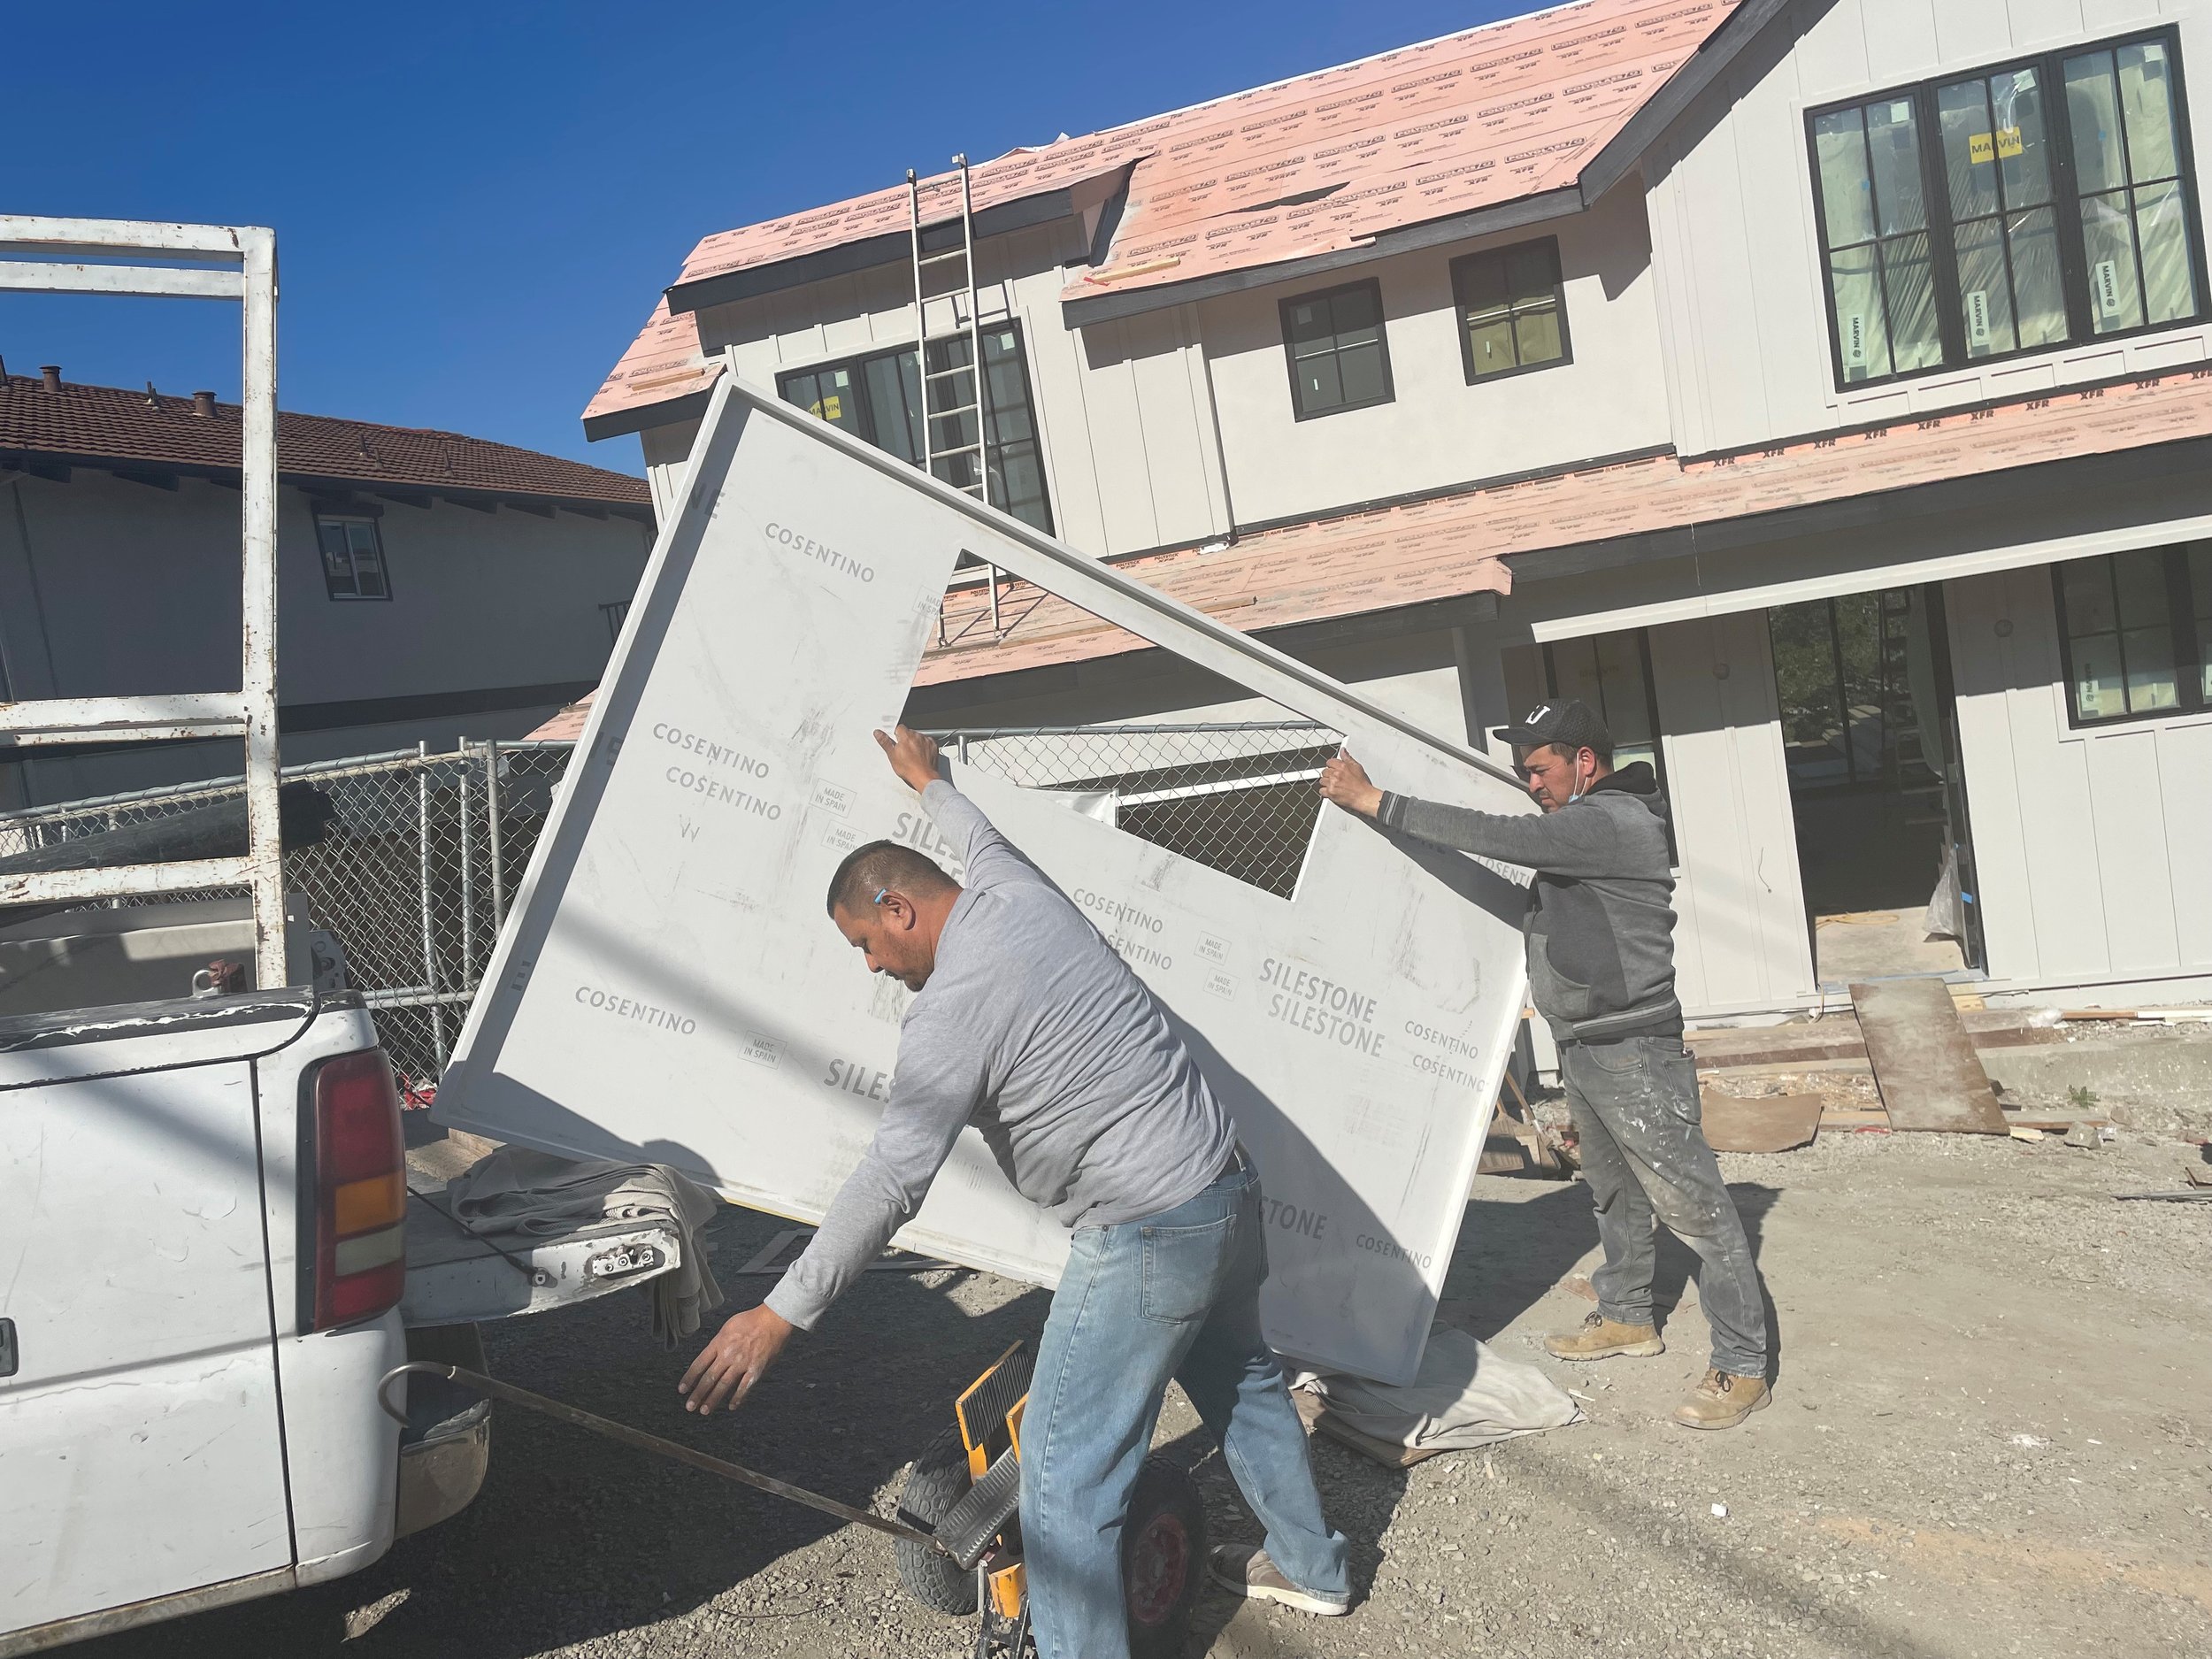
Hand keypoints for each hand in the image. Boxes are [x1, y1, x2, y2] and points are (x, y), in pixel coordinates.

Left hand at [678, 1304, 795, 1413]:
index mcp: (718, 1343)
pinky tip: (732, 1406)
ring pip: (723, 1385)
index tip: (682, 1389)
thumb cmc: (752, 1320)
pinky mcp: (755, 1369)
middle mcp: (727, 1355)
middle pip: (708, 1378)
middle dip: (698, 1394)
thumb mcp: (728, 1327)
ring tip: (704, 1410)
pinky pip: (744, 1387)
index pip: (699, 1364)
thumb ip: (719, 1343)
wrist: (773, 1319)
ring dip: (713, 1399)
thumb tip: (711, 1355)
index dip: (689, 1378)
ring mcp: (741, 1363)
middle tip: (690, 1406)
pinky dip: (737, 1398)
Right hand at [874, 725, 942, 793]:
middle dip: (906, 739)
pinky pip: (927, 742)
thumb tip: (878, 733)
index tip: (896, 742)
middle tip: (903, 751)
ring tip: (912, 755)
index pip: (899, 728)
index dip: (896, 735)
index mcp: (906, 736)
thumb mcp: (892, 756)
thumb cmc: (909, 769)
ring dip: (915, 743)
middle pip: (909, 732)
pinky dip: (924, 746)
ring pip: (918, 737)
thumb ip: (885, 742)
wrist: (924, 777)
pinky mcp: (933, 746)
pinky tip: (920, 755)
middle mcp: (917, 736)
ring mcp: (926, 741)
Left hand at [1319, 750, 1383, 818]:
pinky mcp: (1330, 793)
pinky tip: (1332, 791)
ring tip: (1334, 785)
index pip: (1329, 762)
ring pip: (1322, 780)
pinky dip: (1325, 792)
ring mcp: (1332, 783)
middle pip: (1324, 771)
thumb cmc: (1362, 784)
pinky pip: (1321, 791)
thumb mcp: (1357, 767)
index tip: (1333, 769)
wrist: (1364, 797)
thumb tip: (1343, 750)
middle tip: (1335, 779)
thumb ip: (1347, 758)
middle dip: (1329, 775)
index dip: (1331, 766)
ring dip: (1326, 783)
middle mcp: (1336, 774)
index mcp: (1342, 766)